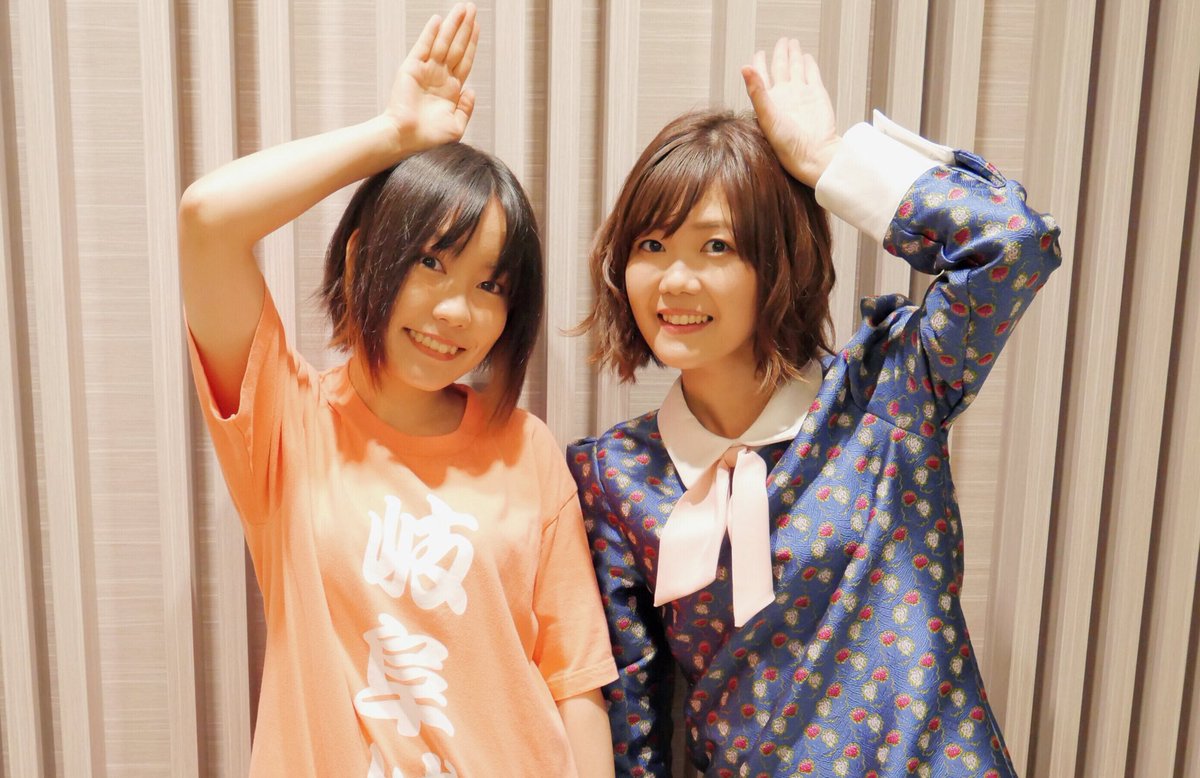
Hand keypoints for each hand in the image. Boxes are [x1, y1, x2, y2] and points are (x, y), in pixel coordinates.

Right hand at [384, 3, 479, 153]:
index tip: (477, 26)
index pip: (464, 60)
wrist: (406, 140)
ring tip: (463, 9)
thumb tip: (471, 90)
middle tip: (472, 8)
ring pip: (443, 43)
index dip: (471, 43)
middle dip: (464, 27)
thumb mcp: (456, 126)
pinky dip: (430, 33)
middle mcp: (439, 77)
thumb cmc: (429, 139)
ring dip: (452, 25)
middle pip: (456, 47)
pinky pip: (423, 47)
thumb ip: (466, 108)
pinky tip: (439, 20)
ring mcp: (425, 72)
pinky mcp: (411, 69)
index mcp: (450, 90)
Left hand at [741, 39, 840, 187]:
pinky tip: (806, 58)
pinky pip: (812, 75)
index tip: (759, 53)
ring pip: (797, 68)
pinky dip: (809, 65)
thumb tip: (744, 67)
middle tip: (781, 42)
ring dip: (794, 55)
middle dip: (780, 54)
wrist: (814, 154)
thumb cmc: (787, 143)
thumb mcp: (767, 116)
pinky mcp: (817, 94)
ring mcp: (801, 94)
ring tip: (792, 44)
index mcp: (770, 101)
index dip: (759, 64)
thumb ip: (756, 91)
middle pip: (781, 68)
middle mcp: (785, 96)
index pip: (762, 77)